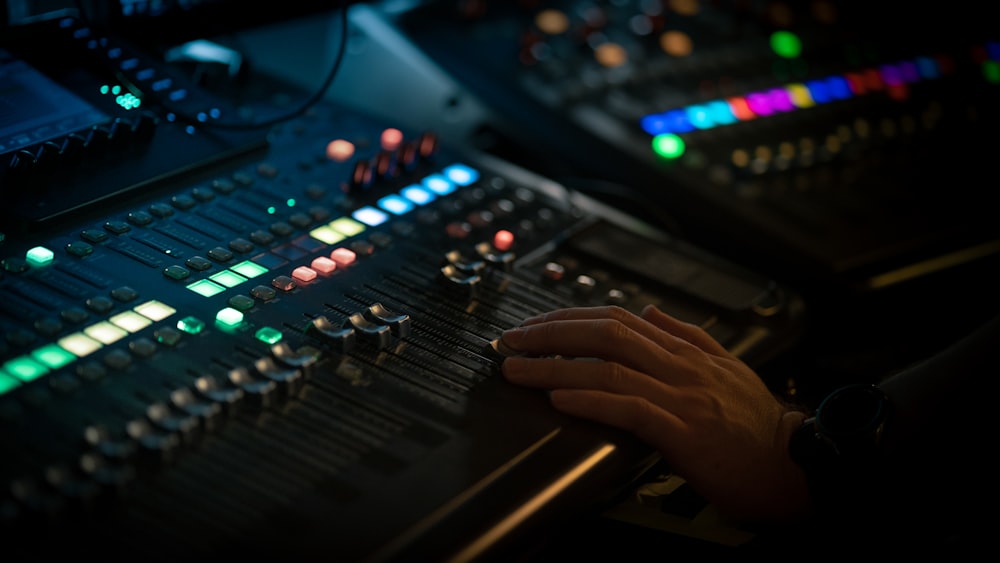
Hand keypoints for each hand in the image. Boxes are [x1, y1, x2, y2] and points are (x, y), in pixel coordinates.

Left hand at [499, 304, 810, 523]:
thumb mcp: (726, 366)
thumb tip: (650, 310)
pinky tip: (561, 397)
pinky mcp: (685, 432)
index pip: (618, 320)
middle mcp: (681, 367)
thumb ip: (687, 335)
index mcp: (687, 351)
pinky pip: (629, 409)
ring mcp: (683, 397)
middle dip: (552, 333)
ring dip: (556, 366)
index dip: (570, 318)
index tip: (535, 325)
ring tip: (519, 369)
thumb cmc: (756, 423)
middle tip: (513, 340)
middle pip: (606, 334)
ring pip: (609, 368)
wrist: (792, 463)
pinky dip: (591, 399)